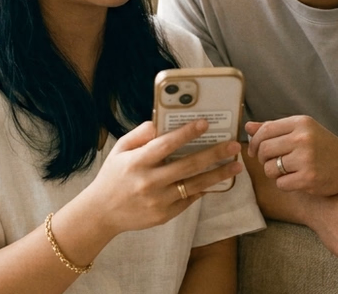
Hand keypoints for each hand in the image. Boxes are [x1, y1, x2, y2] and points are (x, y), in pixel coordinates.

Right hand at [86, 120, 241, 235]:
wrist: (101, 213)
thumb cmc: (113, 176)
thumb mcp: (119, 150)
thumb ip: (140, 134)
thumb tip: (160, 122)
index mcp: (137, 162)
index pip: (166, 144)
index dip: (186, 133)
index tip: (205, 123)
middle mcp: (149, 182)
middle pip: (188, 166)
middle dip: (214, 154)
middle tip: (234, 146)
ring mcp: (158, 201)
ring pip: (195, 185)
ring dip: (218, 175)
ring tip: (236, 166)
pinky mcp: (164, 215)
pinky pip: (188, 200)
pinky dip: (203, 189)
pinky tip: (217, 180)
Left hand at [246, 115, 337, 195]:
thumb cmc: (322, 146)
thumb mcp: (302, 131)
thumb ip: (275, 128)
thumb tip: (247, 127)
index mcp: (301, 123)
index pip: (265, 130)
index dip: (255, 142)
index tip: (256, 151)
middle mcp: (303, 138)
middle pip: (265, 149)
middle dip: (263, 159)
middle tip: (270, 163)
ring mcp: (307, 159)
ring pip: (270, 168)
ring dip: (273, 173)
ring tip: (285, 171)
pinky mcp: (309, 178)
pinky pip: (281, 184)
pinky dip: (284, 184)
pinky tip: (296, 180)